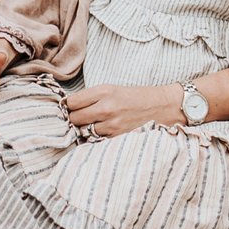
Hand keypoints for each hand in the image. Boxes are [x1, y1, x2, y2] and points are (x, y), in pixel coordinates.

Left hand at [64, 83, 181, 137]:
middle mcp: (106, 108)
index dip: (69, 105)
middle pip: (74, 119)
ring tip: (92, 124)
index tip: (72, 107)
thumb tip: (69, 107)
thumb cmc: (133, 97)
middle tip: (79, 117)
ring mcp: (112, 125)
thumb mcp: (112, 89)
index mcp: (103, 91)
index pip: (72, 102)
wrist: (159, 107)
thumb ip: (91, 97)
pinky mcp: (117, 137)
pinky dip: (95, 137)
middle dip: (74, 119)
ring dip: (84, 129)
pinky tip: (101, 131)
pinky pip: (95, 140)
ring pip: (83, 131)